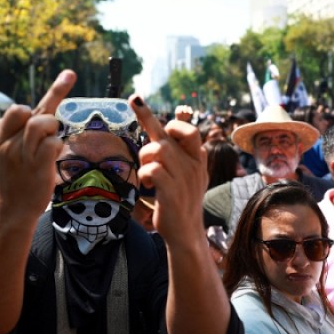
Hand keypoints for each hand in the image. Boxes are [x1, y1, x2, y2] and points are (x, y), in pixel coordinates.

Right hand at [0, 70, 75, 223]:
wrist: (13, 212)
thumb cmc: (13, 184)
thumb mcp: (0, 158)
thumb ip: (9, 135)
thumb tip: (22, 113)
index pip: (16, 110)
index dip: (40, 100)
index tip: (68, 78)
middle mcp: (7, 145)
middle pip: (29, 112)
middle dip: (52, 104)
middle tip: (60, 111)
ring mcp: (21, 155)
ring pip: (41, 122)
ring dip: (53, 127)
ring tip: (51, 141)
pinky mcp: (36, 165)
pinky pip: (53, 142)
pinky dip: (57, 146)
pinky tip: (53, 157)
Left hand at [130, 96, 207, 246]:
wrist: (186, 231)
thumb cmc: (182, 198)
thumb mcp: (187, 169)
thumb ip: (181, 145)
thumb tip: (182, 113)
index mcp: (197, 157)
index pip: (187, 129)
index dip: (171, 120)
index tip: (150, 110)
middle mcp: (193, 164)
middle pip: (167, 134)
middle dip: (146, 118)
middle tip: (135, 103)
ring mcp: (184, 177)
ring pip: (158, 150)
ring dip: (145, 157)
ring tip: (147, 172)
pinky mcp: (172, 192)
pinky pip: (153, 170)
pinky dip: (144, 174)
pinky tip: (146, 185)